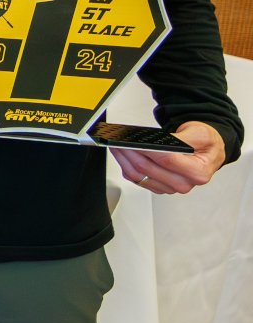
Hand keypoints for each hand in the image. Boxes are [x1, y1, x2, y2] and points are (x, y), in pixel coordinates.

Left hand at [112, 121, 227, 194]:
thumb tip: (161, 141)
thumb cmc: (205, 144)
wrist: (206, 150)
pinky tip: (121, 153)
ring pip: (139, 175)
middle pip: (149, 168)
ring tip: (116, 143)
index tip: (133, 139)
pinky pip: (136, 179)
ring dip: (124, 158)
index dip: (147, 148)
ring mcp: (169, 188)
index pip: (167, 160)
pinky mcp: (158, 187)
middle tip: (119, 138)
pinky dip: (125, 165)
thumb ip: (182, 139)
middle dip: (131, 151)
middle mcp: (183, 183)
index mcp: (198, 172)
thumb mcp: (201, 134)